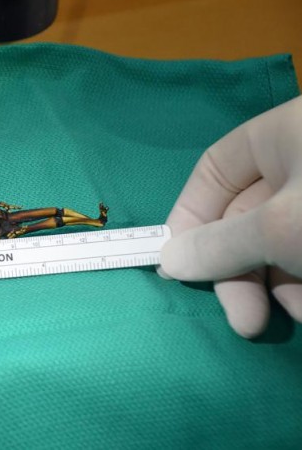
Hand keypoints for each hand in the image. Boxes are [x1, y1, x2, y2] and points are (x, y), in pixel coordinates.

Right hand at [159, 96, 301, 337]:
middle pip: (247, 217)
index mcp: (281, 136)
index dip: (191, 216)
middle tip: (243, 320)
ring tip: (295, 315)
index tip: (180, 265)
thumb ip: (219, 245)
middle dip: (241, 272)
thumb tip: (168, 261)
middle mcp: (301, 161)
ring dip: (277, 286)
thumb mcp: (279, 229)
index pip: (216, 170)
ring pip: (281, 243)